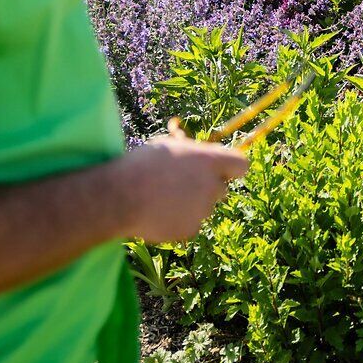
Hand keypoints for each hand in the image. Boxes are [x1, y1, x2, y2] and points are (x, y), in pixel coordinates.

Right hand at [123, 130, 248, 243]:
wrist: (121, 196)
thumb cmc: (142, 164)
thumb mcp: (166, 145)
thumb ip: (183, 145)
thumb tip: (182, 133)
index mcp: (210, 160)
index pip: (241, 165)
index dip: (230, 168)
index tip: (218, 169)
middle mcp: (212, 185)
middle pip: (222, 189)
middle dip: (207, 187)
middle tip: (182, 184)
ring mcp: (203, 210)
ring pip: (204, 207)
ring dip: (191, 204)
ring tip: (163, 198)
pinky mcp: (191, 229)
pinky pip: (190, 224)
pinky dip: (178, 221)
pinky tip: (158, 214)